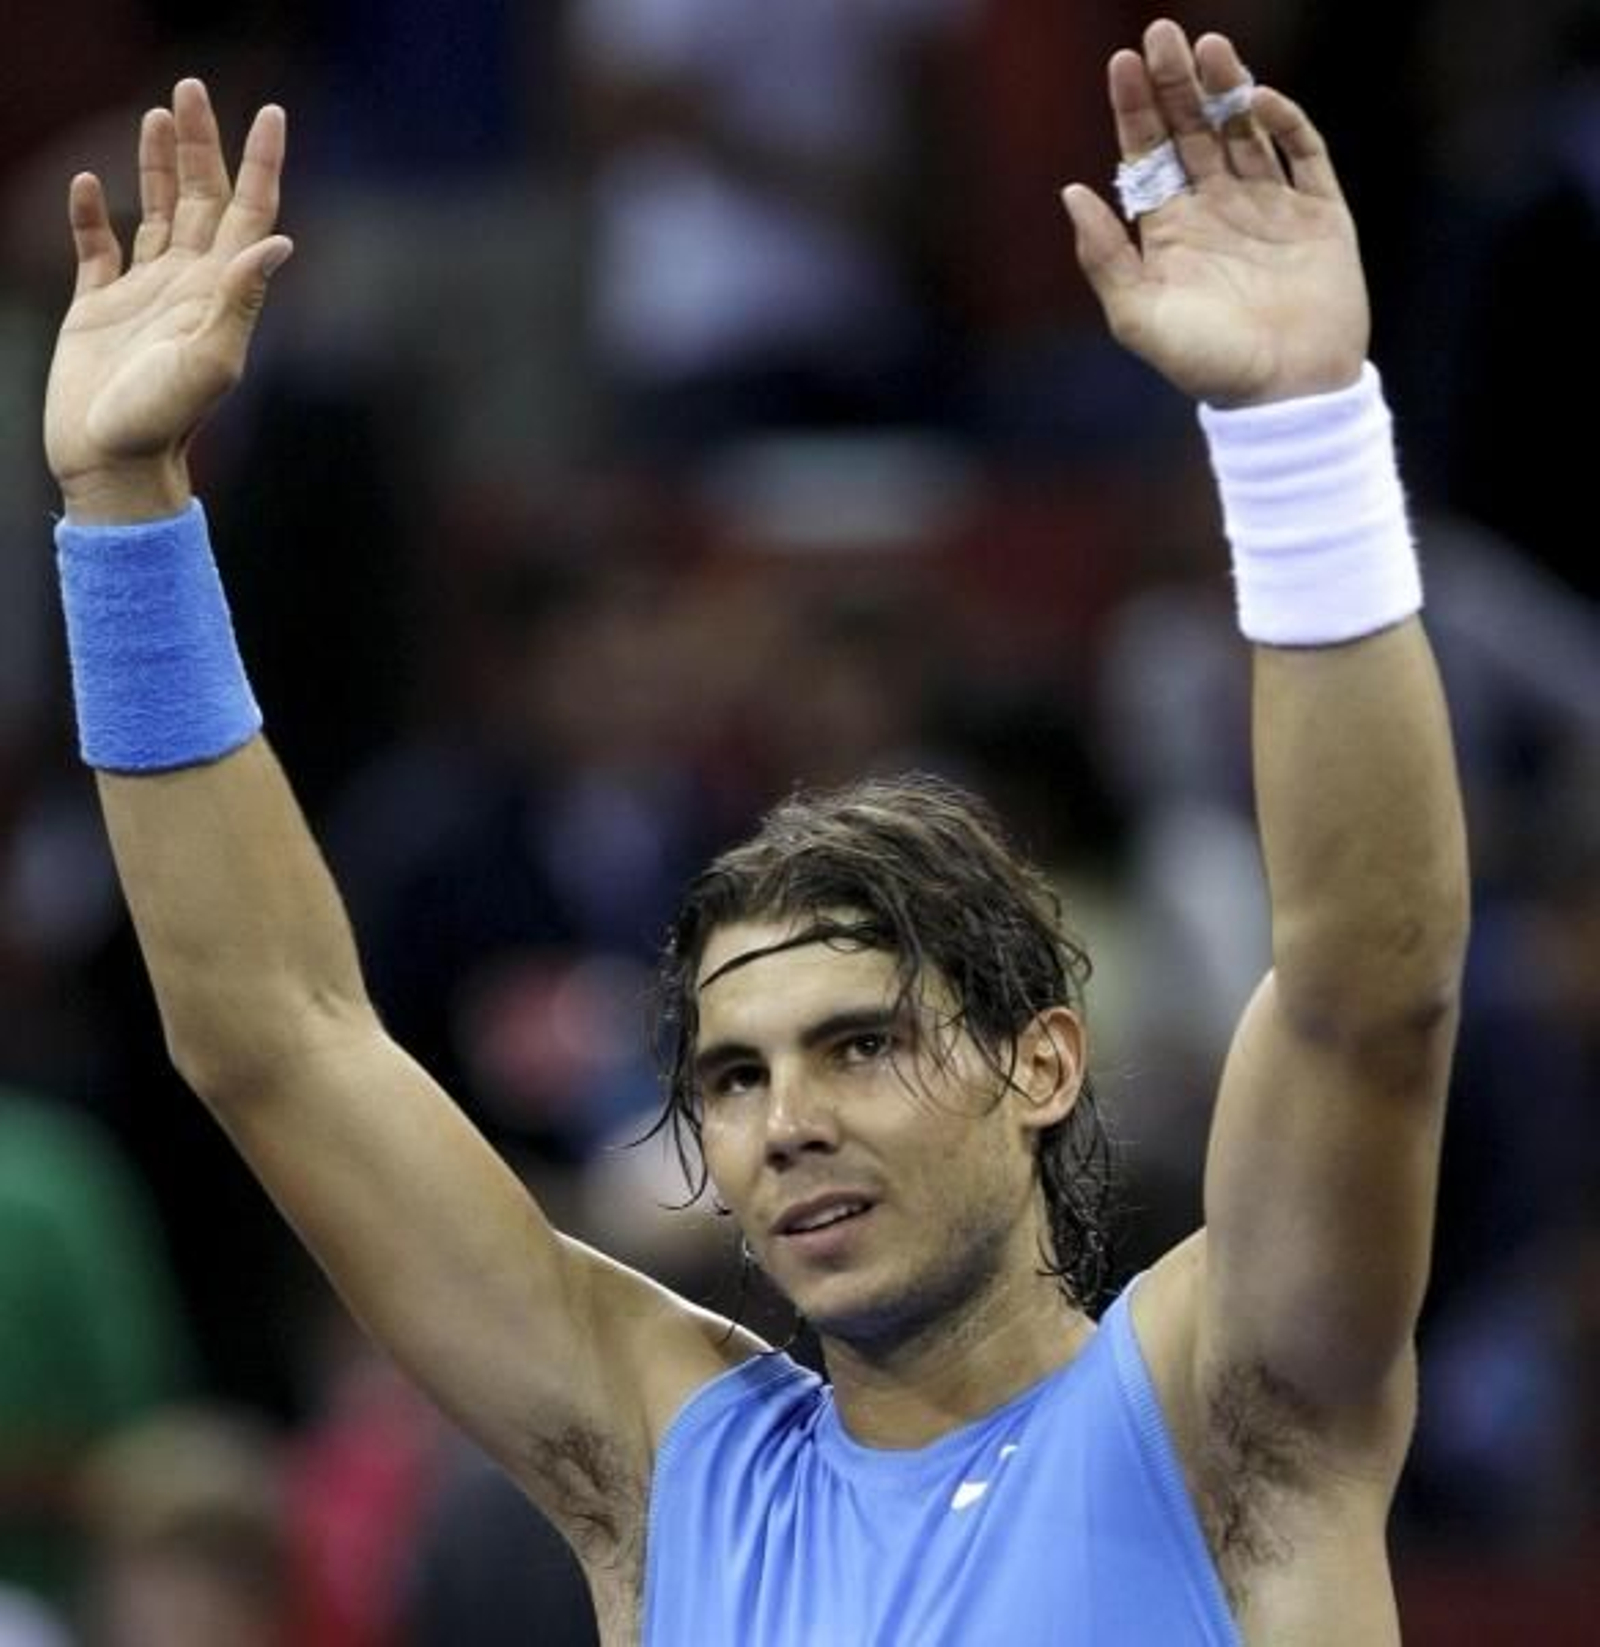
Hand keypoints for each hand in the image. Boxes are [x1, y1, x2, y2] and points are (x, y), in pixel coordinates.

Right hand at [44, 80, 290, 522]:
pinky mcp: (98, 307)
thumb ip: (241, 299)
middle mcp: (189, 286)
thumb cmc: (163, 421)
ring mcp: (145, 294)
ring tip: (158, 114)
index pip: (250, 214)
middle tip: (192, 86)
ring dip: (159, 164)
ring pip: (159, 212)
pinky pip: (98, 247)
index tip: (273, 114)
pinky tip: (91, 182)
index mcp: (221, 293)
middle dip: (201, 143)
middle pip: (204, 199)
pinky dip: (94, 214)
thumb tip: (280, 241)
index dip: (262, 163)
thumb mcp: (210, 360)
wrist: (114, 465)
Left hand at [1063, 20, 1367, 406]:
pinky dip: (1283, 124)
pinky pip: (1302, 153)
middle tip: (1162, 33)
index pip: (1148, 155)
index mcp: (1171, 232)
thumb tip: (1070, 191)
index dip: (1135, 108)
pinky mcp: (1319, 214)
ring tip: (1208, 48)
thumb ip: (1104, 257)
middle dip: (1176, 83)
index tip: (1123, 63)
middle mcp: (1217, 211)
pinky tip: (1258, 101)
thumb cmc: (1206, 365)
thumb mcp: (1139, 317)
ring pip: (1244, 131)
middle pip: (1192, 130)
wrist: (1284, 395)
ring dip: (1226, 89)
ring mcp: (1269, 207)